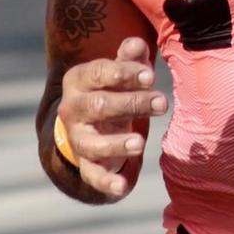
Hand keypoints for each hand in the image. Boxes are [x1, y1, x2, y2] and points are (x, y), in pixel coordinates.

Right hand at [56, 38, 166, 200]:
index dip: (124, 74)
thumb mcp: (120, 71)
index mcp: (79, 79)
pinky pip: (93, 175)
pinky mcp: (86, 164)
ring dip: (116, 144)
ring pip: (92, 143)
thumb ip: (130, 58)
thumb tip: (137, 45)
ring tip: (139, 143)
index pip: (99, 72)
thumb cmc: (113, 87)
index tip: (150, 76)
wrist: (90, 122)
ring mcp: (77, 138)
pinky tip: (122, 187)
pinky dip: (106, 182)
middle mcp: (72, 109)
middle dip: (132, 104)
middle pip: (100, 105)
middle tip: (162, 104)